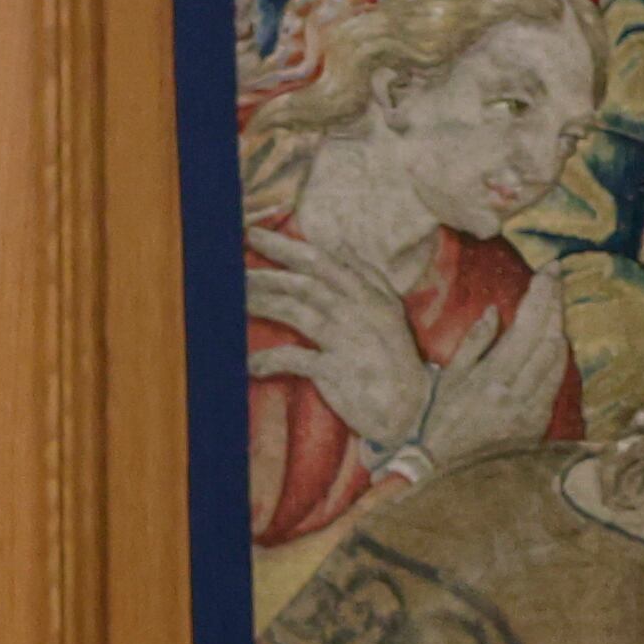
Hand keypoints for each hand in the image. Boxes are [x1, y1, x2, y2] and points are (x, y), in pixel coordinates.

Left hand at [244, 228, 434, 446]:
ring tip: (233, 300)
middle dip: (266, 272)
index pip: (322, 261)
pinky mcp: (337, 371)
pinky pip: (294, 359)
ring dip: (261, 303)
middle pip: (304, 283)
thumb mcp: (390, 310)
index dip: (286, 247)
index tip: (254, 235)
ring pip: (296, 311)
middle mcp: (358, 312)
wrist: (413, 408)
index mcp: (368, 295)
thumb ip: (368, 275)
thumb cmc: (394, 358)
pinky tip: (248, 364)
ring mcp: (348, 340)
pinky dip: (269, 360)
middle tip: (229, 267)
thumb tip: (342, 243)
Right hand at [411, 277, 575, 461]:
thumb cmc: (440, 420)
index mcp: (492, 377)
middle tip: (556, 278)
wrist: (445, 470)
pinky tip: (556, 341)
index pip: (528, 327)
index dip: (542, 296)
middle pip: (548, 337)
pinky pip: (556, 382)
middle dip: (554, 304)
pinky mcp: (539, 423)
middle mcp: (518, 392)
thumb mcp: (448, 378)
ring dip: (559, 327)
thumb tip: (496, 311)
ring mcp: (532, 409)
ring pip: (557, 359)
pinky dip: (558, 357)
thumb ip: (475, 343)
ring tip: (555, 302)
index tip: (549, 271)